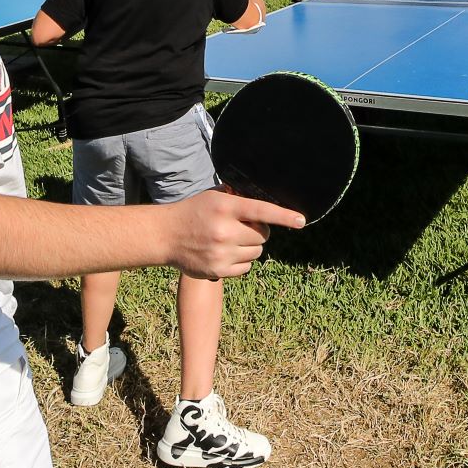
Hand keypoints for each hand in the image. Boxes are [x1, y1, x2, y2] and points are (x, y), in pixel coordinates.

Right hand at [160, 188, 303, 279]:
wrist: (166, 235)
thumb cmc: (194, 212)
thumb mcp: (214, 196)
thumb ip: (238, 197)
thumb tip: (266, 198)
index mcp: (225, 207)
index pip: (261, 210)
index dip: (284, 216)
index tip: (301, 221)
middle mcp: (224, 231)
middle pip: (263, 235)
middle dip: (259, 231)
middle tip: (244, 227)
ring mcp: (221, 253)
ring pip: (257, 252)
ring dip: (250, 246)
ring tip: (232, 240)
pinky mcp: (218, 270)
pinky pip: (247, 267)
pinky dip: (242, 261)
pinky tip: (226, 253)